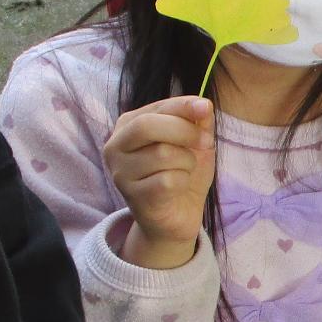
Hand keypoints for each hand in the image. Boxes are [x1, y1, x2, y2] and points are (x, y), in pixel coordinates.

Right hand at [103, 95, 214, 269]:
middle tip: (206, 142)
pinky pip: (168, 180)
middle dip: (186, 131)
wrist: (176, 216)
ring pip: (163, 154)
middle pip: (148, 126)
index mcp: (128, 125)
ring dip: (187, 162)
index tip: (206, 108)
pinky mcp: (133, 196)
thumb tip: (203, 105)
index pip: (157, 107)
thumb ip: (196, 121)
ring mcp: (120, 172)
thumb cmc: (181, 172)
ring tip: (185, 170)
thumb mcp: (193, 141)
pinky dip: (183, 181)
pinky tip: (177, 187)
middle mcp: (116, 146)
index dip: (184, 106)